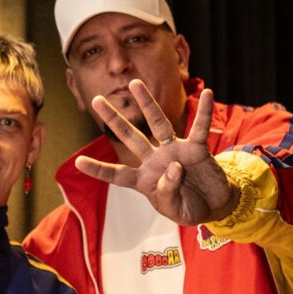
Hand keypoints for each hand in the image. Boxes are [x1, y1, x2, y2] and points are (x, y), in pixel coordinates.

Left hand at [76, 80, 239, 225]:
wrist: (214, 206)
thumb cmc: (189, 209)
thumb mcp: (175, 210)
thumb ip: (168, 192)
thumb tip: (173, 166)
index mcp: (144, 180)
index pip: (118, 175)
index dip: (99, 170)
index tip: (78, 162)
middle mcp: (155, 160)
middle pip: (131, 137)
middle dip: (114, 119)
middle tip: (96, 99)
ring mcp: (175, 151)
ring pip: (158, 123)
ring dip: (147, 103)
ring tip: (135, 83)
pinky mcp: (196, 149)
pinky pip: (200, 128)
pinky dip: (204, 113)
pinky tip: (208, 94)